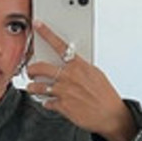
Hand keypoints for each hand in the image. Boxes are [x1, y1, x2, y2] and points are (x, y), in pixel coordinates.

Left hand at [26, 21, 135, 140]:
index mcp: (79, 66)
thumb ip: (80, 67)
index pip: (60, 45)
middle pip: (41, 67)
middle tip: (30, 71)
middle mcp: (70, 77)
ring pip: (38, 87)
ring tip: (32, 88)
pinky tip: (49, 102)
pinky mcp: (63, 106)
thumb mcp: (96, 74)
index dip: (46, 33)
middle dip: (31, 69)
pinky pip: (46, 102)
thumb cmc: (105, 95)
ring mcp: (65, 91)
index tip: (37, 25)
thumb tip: (70, 63)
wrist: (111, 114)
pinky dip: (46, 102)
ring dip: (32, 87)